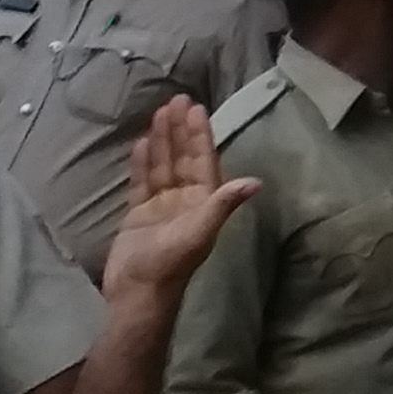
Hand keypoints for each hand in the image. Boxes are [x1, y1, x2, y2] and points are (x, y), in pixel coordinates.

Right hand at [96, 98, 259, 308]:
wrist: (136, 294)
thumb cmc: (170, 264)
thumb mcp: (199, 232)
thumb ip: (223, 205)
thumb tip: (255, 182)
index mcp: (204, 201)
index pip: (204, 160)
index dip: (201, 135)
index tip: (196, 109)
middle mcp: (186, 200)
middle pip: (184, 158)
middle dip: (181, 130)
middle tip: (176, 99)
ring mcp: (162, 207)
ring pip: (163, 166)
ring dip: (162, 141)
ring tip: (158, 113)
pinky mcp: (139, 215)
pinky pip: (142, 183)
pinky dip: (143, 164)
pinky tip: (142, 143)